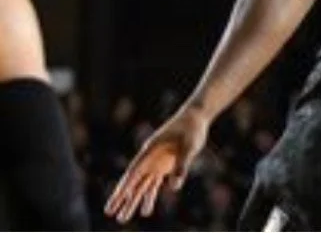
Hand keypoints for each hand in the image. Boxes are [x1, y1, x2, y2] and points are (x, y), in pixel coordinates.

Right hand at [104, 106, 210, 222]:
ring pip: (141, 186)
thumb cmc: (191, 129)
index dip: (125, 185)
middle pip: (133, 182)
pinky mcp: (165, 167)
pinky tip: (146, 210)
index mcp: (150, 150)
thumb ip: (182, 166)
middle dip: (121, 198)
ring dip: (133, 201)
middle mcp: (149, 159)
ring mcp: (156, 164)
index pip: (134, 171)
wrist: (195, 118)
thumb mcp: (189, 146)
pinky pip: (154, 184)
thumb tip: (175, 187)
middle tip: (109, 213)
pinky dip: (150, 197)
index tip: (116, 198)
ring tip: (122, 219)